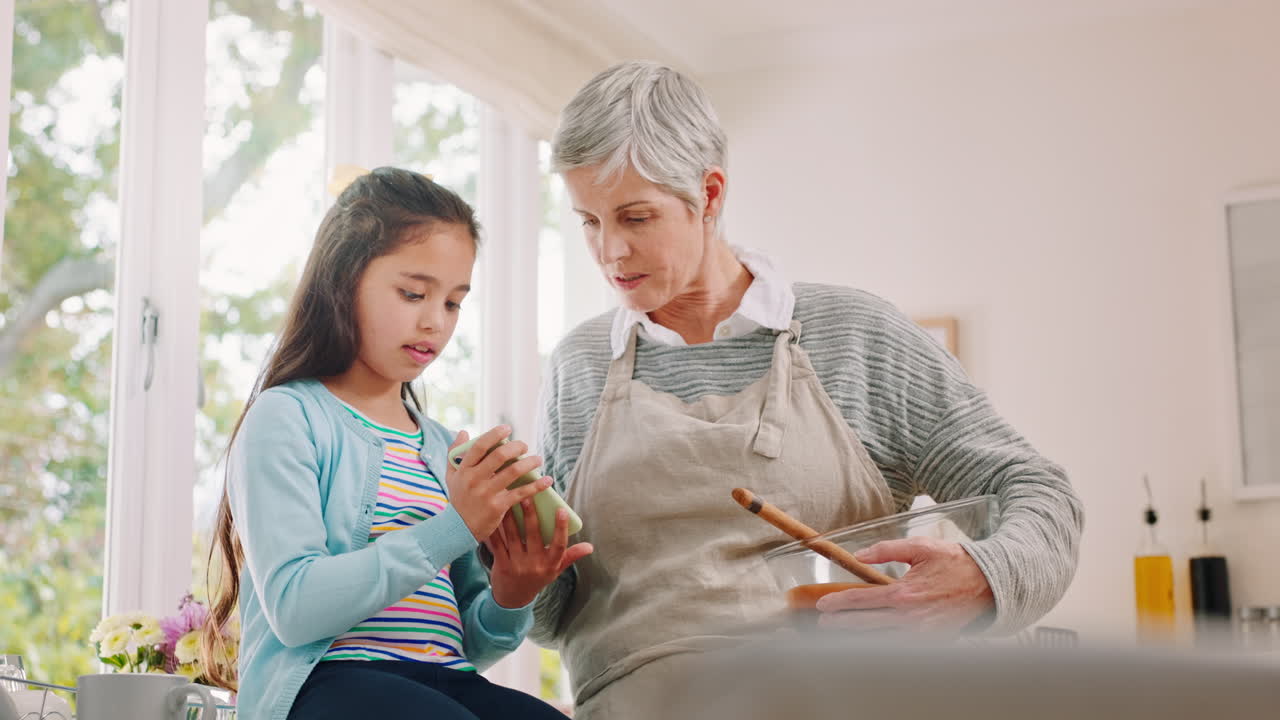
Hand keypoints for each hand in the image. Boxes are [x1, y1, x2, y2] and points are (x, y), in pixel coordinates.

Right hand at [446, 427, 551, 540]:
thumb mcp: (452, 476)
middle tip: (524, 446)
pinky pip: (521, 493)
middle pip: (499, 456)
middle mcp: (474, 479)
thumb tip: (463, 432)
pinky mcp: (498, 506)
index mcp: (464, 469)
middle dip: (516, 447)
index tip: (507, 429)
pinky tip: (548, 480)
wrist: (459, 529)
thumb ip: (454, 453)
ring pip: (513, 472)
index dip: (494, 435)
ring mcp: (487, 493)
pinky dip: (537, 485)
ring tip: (538, 459)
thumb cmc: (459, 499)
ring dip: (529, 463)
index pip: (479, 446)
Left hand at [487, 500, 593, 608]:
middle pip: (533, 536)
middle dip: (531, 515)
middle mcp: (535, 565)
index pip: (559, 545)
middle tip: (528, 496)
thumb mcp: (555, 570)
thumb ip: (570, 556)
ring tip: (510, 501)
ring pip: (514, 536)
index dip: (561, 528)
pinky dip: (496, 530)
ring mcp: (517, 565)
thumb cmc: (537, 579)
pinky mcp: (502, 565)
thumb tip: (590, 547)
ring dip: (511, 518)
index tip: (561, 510)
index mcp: (550, 564)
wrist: (513, 600)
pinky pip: (498, 544)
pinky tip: (494, 516)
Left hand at [813, 537, 993, 632]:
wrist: (991, 584)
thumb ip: (886, 550)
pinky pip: (902, 644)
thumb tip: (858, 556)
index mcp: (903, 593)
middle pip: (865, 625)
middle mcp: (910, 618)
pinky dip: (885, 642)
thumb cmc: (956, 563)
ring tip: (842, 633)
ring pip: (881, 639)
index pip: (861, 600)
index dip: (838, 603)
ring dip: (860, 636)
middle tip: (823, 623)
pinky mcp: (932, 641)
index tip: (823, 605)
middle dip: (841, 624)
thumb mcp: (920, 547)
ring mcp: (921, 633)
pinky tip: (873, 638)